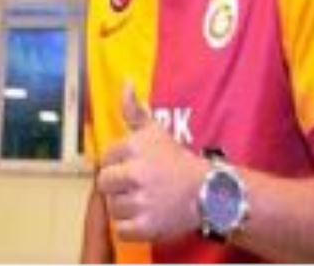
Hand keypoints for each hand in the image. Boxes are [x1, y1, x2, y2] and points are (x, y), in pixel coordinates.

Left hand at [97, 85, 206, 242]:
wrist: (208, 191)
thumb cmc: (178, 160)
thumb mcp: (156, 130)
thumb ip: (134, 110)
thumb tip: (125, 83)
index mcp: (135, 147)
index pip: (106, 159)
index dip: (118, 164)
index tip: (133, 167)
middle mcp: (136, 172)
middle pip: (104, 184)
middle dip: (118, 186)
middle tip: (136, 186)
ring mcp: (141, 200)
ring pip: (112, 207)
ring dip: (125, 207)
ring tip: (145, 200)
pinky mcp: (146, 226)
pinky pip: (121, 229)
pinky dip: (131, 226)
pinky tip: (145, 216)